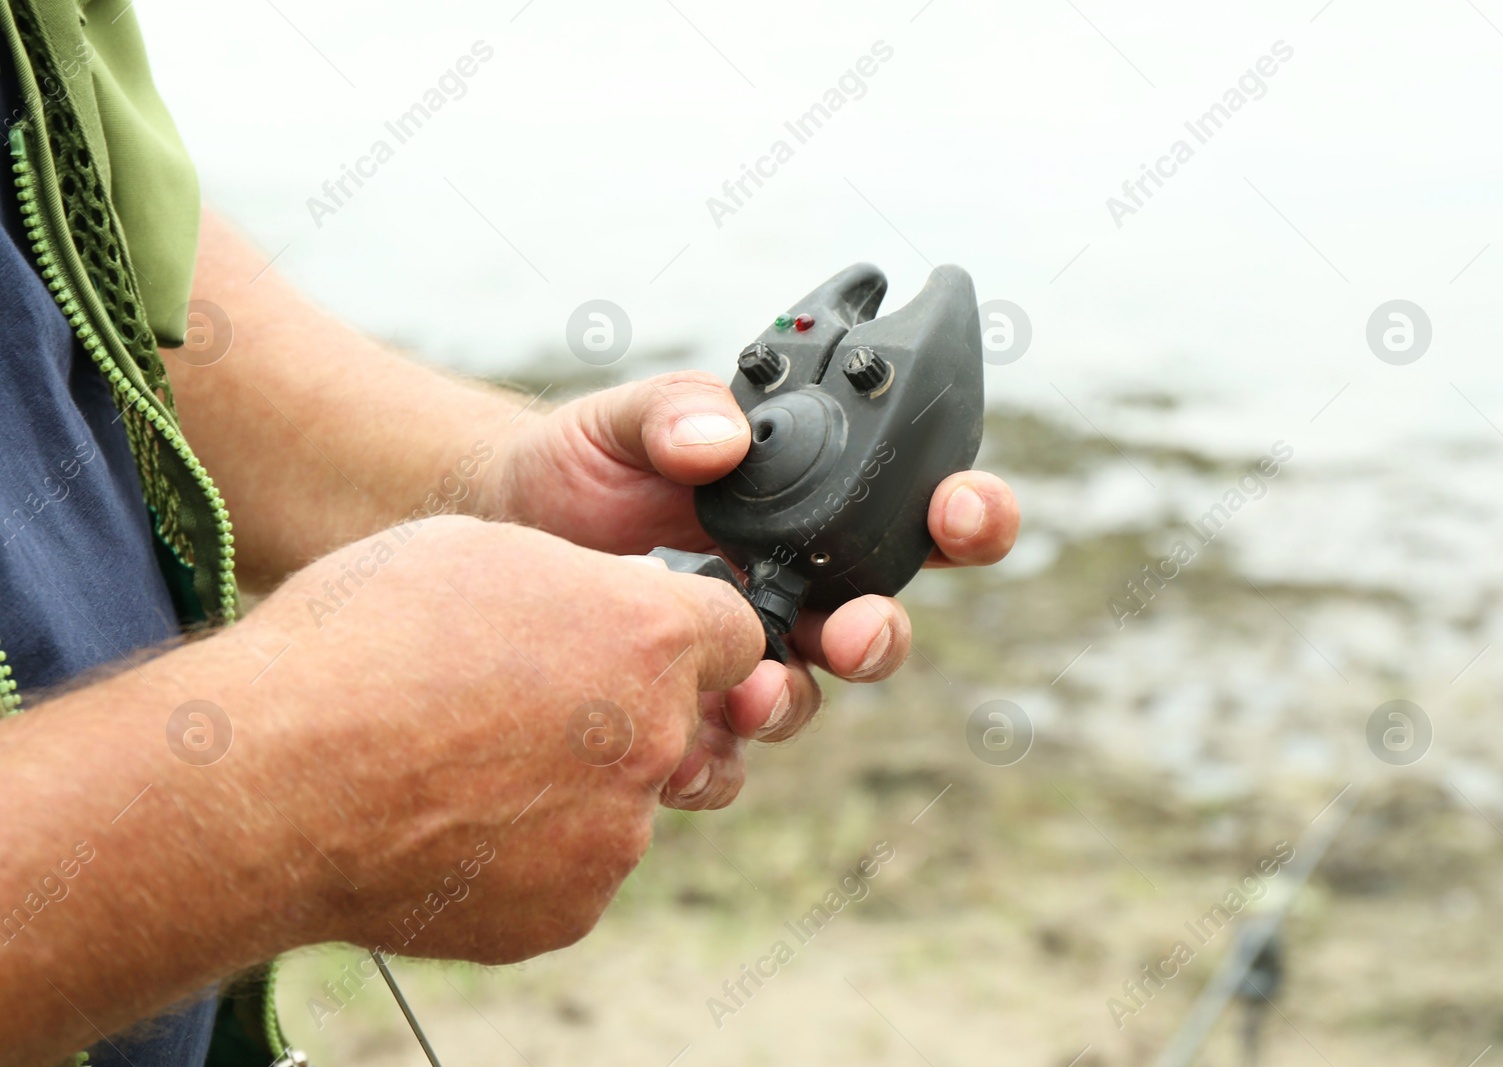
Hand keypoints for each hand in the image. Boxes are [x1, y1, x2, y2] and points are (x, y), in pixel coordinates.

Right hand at [236, 515, 765, 961]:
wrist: (269, 780)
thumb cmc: (358, 646)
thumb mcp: (477, 552)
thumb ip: (576, 582)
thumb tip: (607, 603)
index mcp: (647, 638)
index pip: (738, 634)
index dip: (687, 634)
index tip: (642, 641)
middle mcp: (654, 741)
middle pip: (679, 721)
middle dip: (624, 709)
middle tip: (529, 703)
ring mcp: (614, 837)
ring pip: (622, 800)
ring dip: (572, 782)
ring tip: (465, 764)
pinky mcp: (567, 909)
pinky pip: (570, 868)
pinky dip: (527, 850)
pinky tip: (450, 820)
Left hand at [487, 371, 1020, 796]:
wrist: (498, 531)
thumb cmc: (577, 464)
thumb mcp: (624, 418)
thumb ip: (675, 410)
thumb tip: (721, 441)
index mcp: (810, 505)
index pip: (917, 512)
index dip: (966, 514)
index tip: (958, 510)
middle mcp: (795, 586)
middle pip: (877, 624)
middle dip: (880, 634)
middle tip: (852, 633)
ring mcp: (747, 655)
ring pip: (809, 696)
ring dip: (795, 700)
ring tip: (753, 691)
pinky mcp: (691, 710)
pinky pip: (726, 757)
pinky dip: (713, 762)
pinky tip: (679, 753)